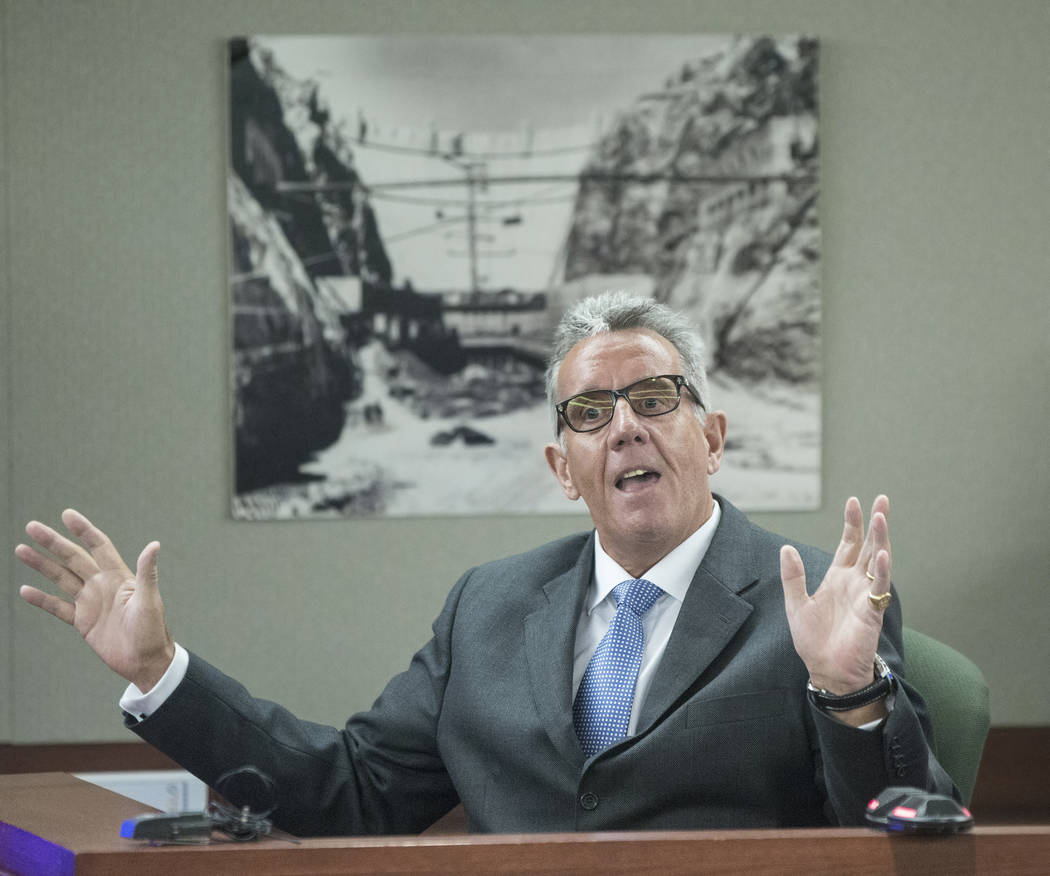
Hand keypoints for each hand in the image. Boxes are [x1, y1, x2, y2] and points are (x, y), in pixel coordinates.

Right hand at [15, 509, 174, 691]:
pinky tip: (25, 590)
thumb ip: (147, 573)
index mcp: (118, 576)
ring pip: (61, 578)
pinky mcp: (83, 621)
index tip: (67, 514)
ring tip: (22, 550)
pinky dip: (42, 599)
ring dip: (42, 565)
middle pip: (73, 558)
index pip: (98, 546)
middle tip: (32, 526)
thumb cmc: (153, 630)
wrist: (145, 662)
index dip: (83, 530)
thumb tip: (154, 544)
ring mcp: (91, 602)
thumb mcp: (149, 600)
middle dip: (53, 542)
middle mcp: (102, 585)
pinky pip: (58, 607)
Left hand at [780, 495, 891, 696]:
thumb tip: (786, 547)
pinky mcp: (871, 612)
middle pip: (868, 546)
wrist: (826, 671)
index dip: (852, 524)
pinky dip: (880, 570)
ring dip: (881, 539)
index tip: (854, 501)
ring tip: (882, 517)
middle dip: (874, 523)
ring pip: (877, 561)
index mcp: (837, 579)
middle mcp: (855, 583)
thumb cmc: (814, 641)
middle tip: (881, 499)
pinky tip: (881, 554)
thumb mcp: (796, 604)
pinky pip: (878, 587)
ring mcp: (865, 595)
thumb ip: (793, 576)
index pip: (848, 544)